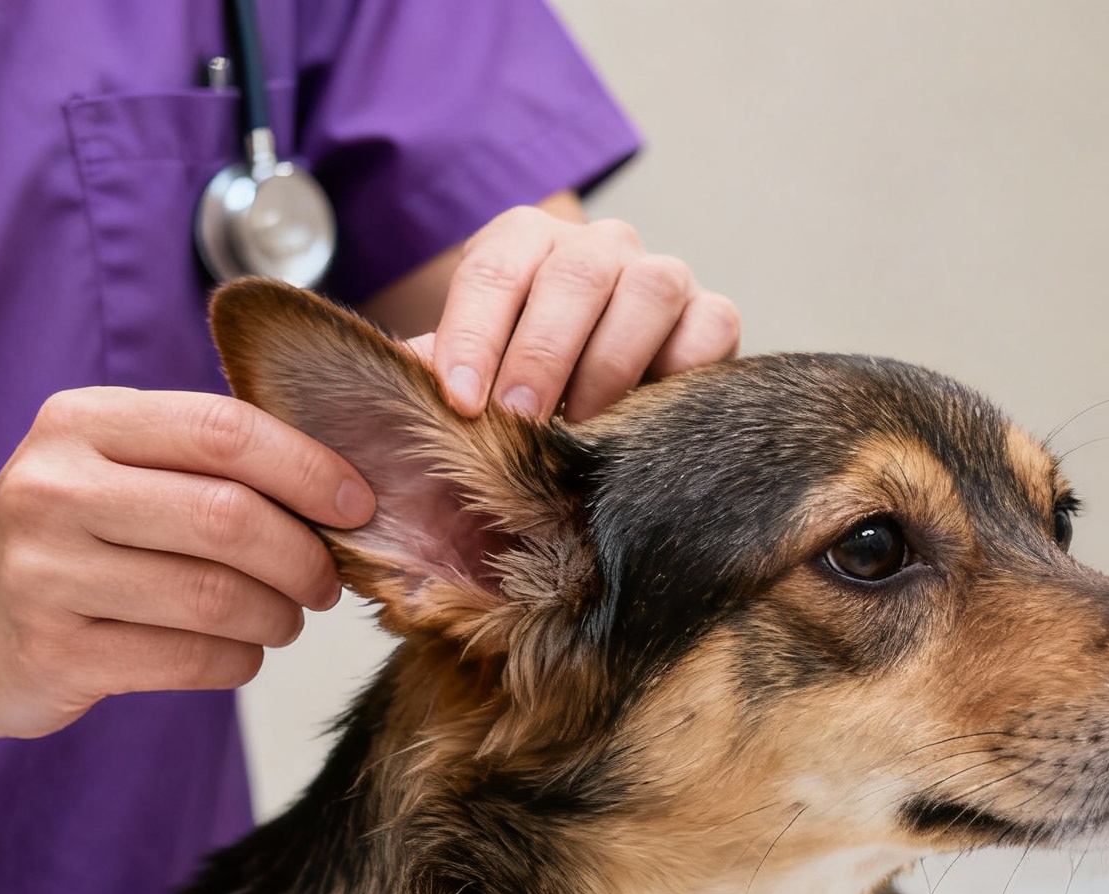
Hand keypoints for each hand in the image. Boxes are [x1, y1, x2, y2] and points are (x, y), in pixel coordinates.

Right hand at [0, 388, 375, 737]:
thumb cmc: (55, 543)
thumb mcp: (101, 467)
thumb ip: (198, 459)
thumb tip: (341, 476)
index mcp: (78, 424)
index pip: (223, 430)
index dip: (309, 467)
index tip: (358, 503)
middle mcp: (55, 490)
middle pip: (230, 517)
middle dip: (304, 556)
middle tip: (326, 580)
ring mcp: (48, 576)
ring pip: (216, 597)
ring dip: (276, 616)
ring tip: (283, 619)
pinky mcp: (56, 655)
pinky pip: (189, 659)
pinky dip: (237, 660)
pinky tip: (236, 651)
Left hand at [420, 204, 739, 425]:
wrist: (600, 417)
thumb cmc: (517, 398)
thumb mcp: (468, 382)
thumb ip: (436, 379)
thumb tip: (397, 392)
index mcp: (526, 244)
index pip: (496, 269)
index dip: (474, 334)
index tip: (458, 402)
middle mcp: (598, 247)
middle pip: (574, 276)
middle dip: (541, 355)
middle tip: (516, 423)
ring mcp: (661, 276)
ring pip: (648, 292)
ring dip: (609, 367)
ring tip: (580, 433)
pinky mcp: (711, 317)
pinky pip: (709, 327)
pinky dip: (678, 375)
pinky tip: (641, 425)